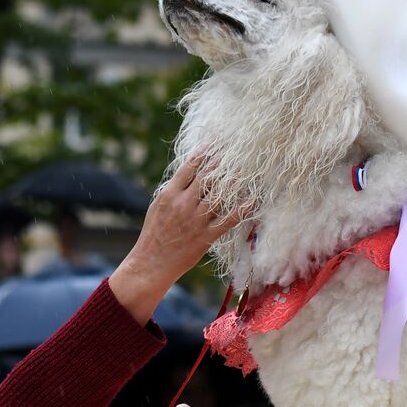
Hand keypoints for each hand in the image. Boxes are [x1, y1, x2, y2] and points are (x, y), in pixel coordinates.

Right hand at [107, 156, 241, 322]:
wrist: (152, 262)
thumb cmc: (155, 233)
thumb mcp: (158, 206)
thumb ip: (174, 190)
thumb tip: (188, 173)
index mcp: (170, 194)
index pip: (190, 167)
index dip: (205, 153)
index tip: (216, 144)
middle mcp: (184, 204)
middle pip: (207, 177)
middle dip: (222, 162)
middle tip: (237, 151)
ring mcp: (196, 220)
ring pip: (220, 195)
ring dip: (235, 180)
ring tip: (248, 168)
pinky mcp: (206, 236)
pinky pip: (228, 219)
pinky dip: (242, 209)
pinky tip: (253, 199)